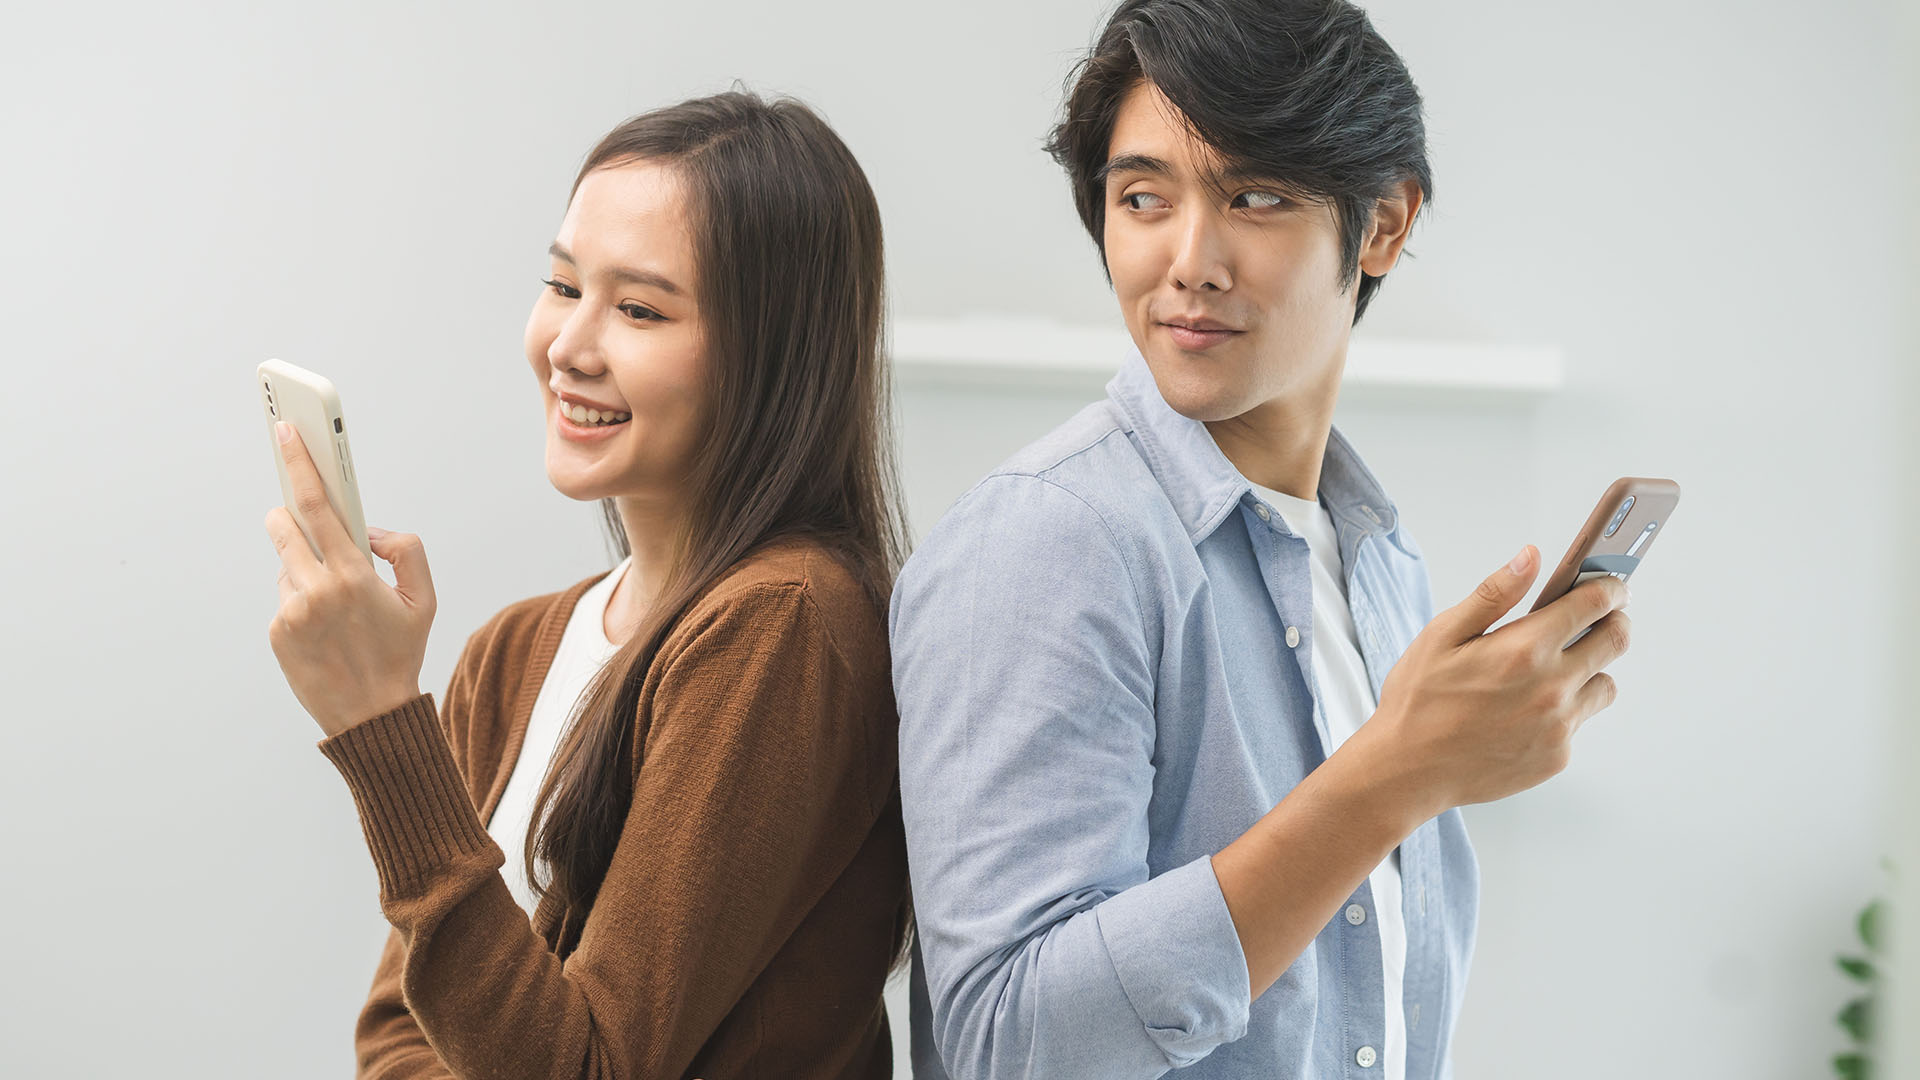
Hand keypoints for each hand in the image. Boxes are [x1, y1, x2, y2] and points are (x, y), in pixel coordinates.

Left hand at [263, 421, 435, 737]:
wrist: (372, 716)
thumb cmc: (401, 653)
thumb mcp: (425, 599)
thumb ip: (407, 549)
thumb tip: (371, 531)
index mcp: (353, 575)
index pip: (316, 506)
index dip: (299, 464)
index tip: (285, 431)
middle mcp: (315, 589)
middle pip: (284, 526)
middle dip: (291, 517)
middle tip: (305, 522)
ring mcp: (290, 612)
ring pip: (286, 565)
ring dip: (304, 569)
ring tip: (336, 606)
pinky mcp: (276, 632)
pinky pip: (284, 598)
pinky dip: (301, 602)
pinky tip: (325, 629)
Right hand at [1368, 544, 1630, 815]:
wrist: (1408, 770)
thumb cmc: (1418, 702)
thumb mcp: (1442, 635)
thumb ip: (1493, 594)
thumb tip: (1530, 557)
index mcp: (1524, 649)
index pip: (1594, 604)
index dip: (1609, 588)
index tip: (1610, 586)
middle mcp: (1552, 687)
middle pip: (1617, 640)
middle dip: (1612, 621)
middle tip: (1592, 620)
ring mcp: (1559, 726)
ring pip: (1605, 684)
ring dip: (1589, 670)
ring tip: (1550, 672)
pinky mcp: (1557, 756)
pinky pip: (1580, 722)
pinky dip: (1564, 711)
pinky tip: (1526, 711)